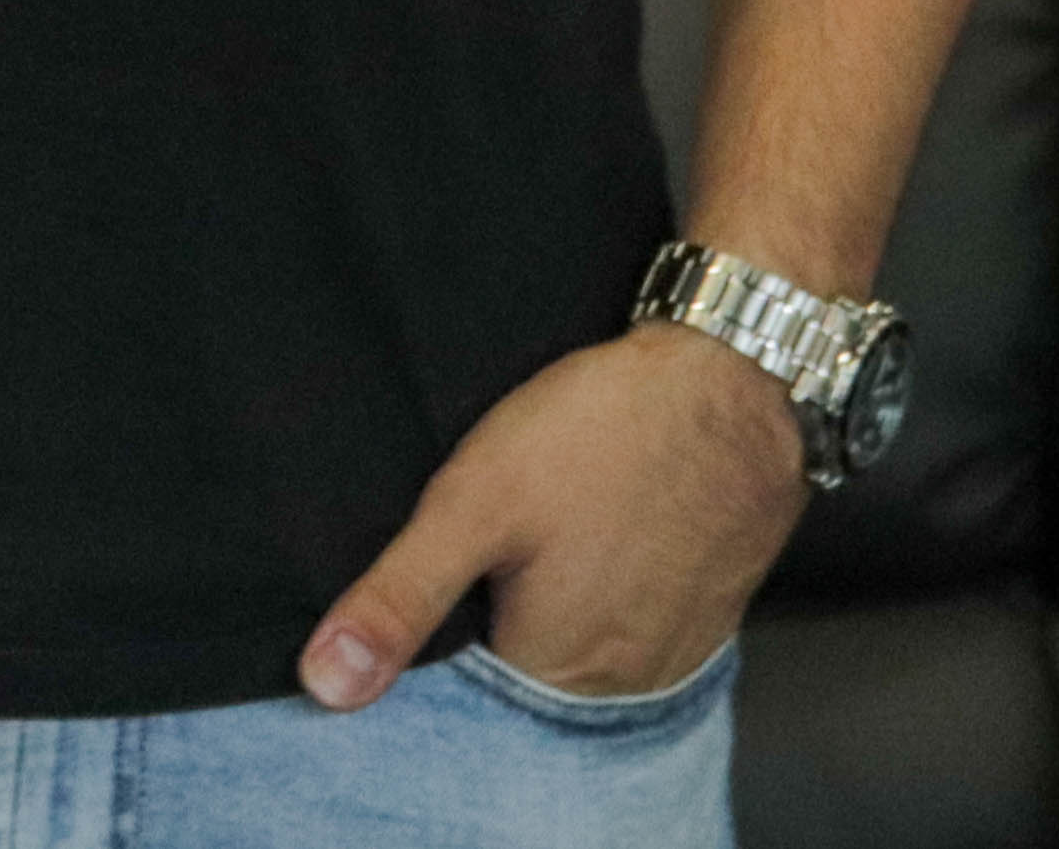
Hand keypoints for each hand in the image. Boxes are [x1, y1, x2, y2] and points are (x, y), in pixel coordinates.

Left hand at [298, 324, 804, 710]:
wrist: (732, 374)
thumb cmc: (601, 433)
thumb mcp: (471, 506)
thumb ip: (398, 599)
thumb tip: (326, 685)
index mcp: (555, 672)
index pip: (465, 679)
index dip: (440, 617)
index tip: (447, 555)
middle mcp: (624, 683)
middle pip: (526, 659)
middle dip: (499, 603)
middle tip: (508, 520)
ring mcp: (677, 648)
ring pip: (583, 634)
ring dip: (559, 592)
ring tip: (558, 515)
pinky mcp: (710, 608)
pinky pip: (636, 613)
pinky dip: (611, 577)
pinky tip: (601, 521)